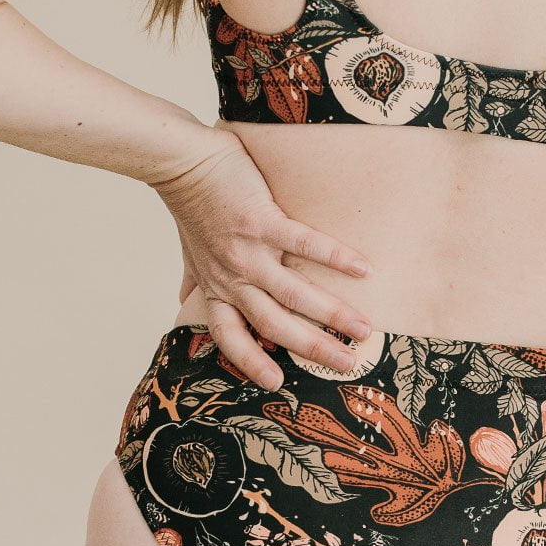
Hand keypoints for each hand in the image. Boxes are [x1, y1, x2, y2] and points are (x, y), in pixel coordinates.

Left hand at [151, 131, 373, 389]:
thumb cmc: (190, 205)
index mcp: (216, 288)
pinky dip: (334, 257)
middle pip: (272, 325)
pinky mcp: (261, 221)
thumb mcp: (188, 251)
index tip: (277, 383)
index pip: (230, 337)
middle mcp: (231, 278)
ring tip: (364, 329)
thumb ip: (193, 278)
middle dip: (312, 348)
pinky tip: (363, 269)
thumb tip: (183, 298)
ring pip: (292, 294)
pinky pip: (303, 244)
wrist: (181, 162)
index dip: (251, 362)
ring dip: (331, 315)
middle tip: (347, 364)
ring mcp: (247, 252)